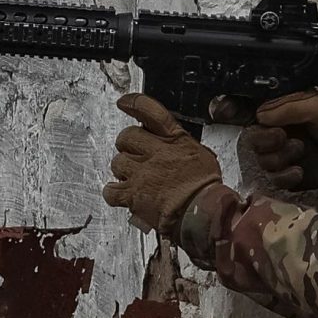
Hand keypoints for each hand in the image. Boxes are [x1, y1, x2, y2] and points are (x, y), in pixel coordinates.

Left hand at [103, 94, 224, 232]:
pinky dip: (114, 192)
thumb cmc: (206, 190)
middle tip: (136, 155)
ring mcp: (142, 174)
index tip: (125, 103)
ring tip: (136, 179)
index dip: (134, 103)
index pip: (149, 111)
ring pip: (117, 162)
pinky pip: (111, 190)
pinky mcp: (133, 196)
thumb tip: (170, 141)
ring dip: (123, 170)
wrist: (203, 215)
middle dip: (128, 145)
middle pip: (126, 136)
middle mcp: (156, 153)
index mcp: (175, 140)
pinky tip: (123, 194)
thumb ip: (181, 145)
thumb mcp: (202, 155)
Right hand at [238, 91, 317, 192]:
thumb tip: (260, 116)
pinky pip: (272, 180)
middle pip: (250, 140)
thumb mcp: (315, 106)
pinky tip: (299, 171)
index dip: (239, 116)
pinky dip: (284, 176)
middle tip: (284, 138)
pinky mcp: (287, 177)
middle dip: (265, 140)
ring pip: (261, 161)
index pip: (250, 115)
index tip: (245, 119)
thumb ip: (287, 108)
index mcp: (279, 114)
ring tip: (300, 152)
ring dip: (279, 158)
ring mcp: (281, 156)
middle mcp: (276, 134)